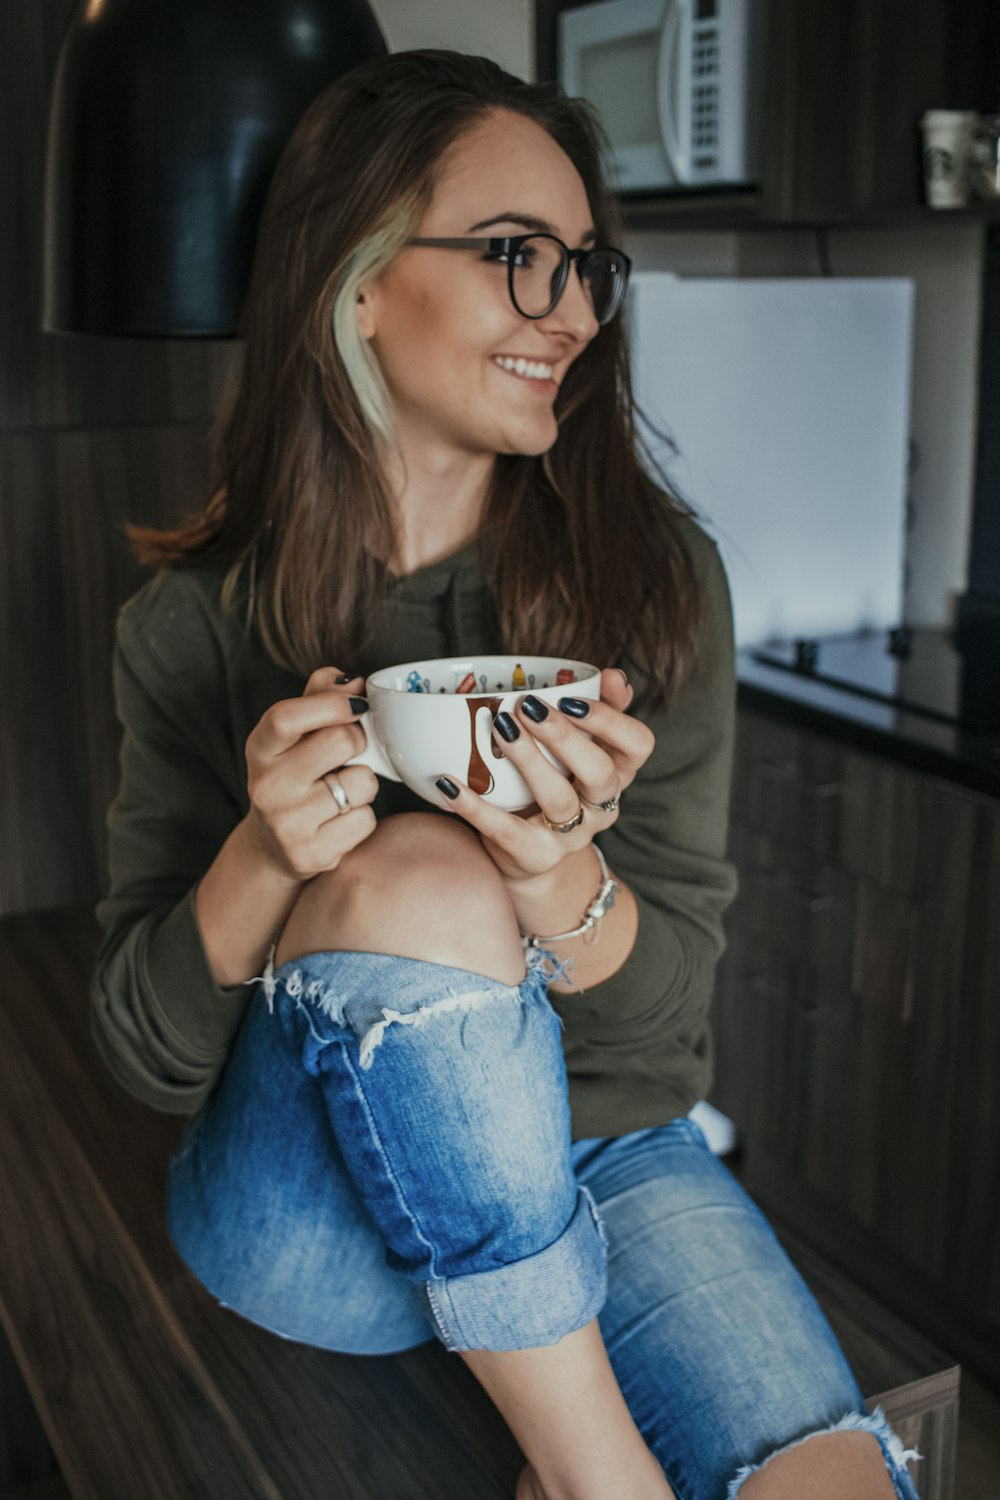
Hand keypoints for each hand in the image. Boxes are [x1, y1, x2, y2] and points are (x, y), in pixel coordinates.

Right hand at [242, 666, 378, 885]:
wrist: (272, 846)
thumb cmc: (292, 776)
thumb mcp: (293, 735)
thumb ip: (318, 698)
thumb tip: (353, 682)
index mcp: (260, 749)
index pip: (286, 717)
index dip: (331, 704)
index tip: (357, 702)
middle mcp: (267, 786)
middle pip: (340, 742)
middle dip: (359, 741)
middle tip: (350, 751)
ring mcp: (287, 824)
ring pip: (362, 783)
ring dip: (364, 784)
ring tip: (341, 791)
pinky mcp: (311, 855)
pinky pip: (365, 821)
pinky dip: (362, 818)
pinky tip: (340, 820)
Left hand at [433, 668, 653, 884]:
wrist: (535, 858)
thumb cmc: (558, 787)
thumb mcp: (582, 751)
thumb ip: (598, 712)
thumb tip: (613, 675)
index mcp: (618, 774)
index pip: (638, 745)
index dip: (612, 720)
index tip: (572, 698)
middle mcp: (601, 807)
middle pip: (600, 773)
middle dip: (565, 738)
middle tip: (528, 708)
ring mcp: (570, 835)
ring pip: (559, 800)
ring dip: (529, 761)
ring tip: (501, 729)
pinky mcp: (534, 856)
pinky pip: (505, 831)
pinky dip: (474, 807)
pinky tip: (449, 782)